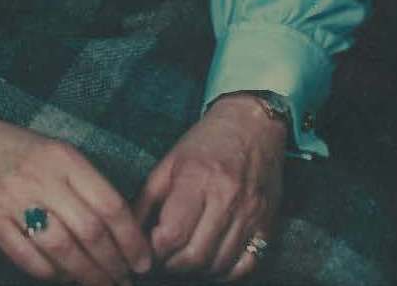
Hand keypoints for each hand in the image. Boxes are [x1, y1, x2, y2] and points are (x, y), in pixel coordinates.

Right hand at [0, 99, 153, 285]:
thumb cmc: (12, 150)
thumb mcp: (51, 152)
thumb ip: (81, 183)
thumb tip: (120, 226)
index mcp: (63, 156)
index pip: (109, 203)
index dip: (131, 238)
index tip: (142, 260)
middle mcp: (41, 175)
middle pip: (90, 230)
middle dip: (113, 264)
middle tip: (123, 281)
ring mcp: (13, 197)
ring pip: (62, 248)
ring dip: (86, 274)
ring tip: (99, 285)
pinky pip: (27, 257)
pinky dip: (49, 273)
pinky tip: (59, 277)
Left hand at [133, 94, 284, 280]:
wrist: (254, 124)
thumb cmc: (207, 141)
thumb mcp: (170, 161)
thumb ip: (148, 198)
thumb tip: (129, 231)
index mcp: (197, 178)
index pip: (172, 234)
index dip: (155, 250)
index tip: (149, 248)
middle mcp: (226, 199)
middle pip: (195, 256)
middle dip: (173, 265)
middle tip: (165, 257)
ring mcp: (250, 214)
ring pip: (219, 265)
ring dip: (197, 271)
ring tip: (186, 257)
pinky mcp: (267, 225)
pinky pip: (246, 266)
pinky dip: (226, 272)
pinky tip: (213, 260)